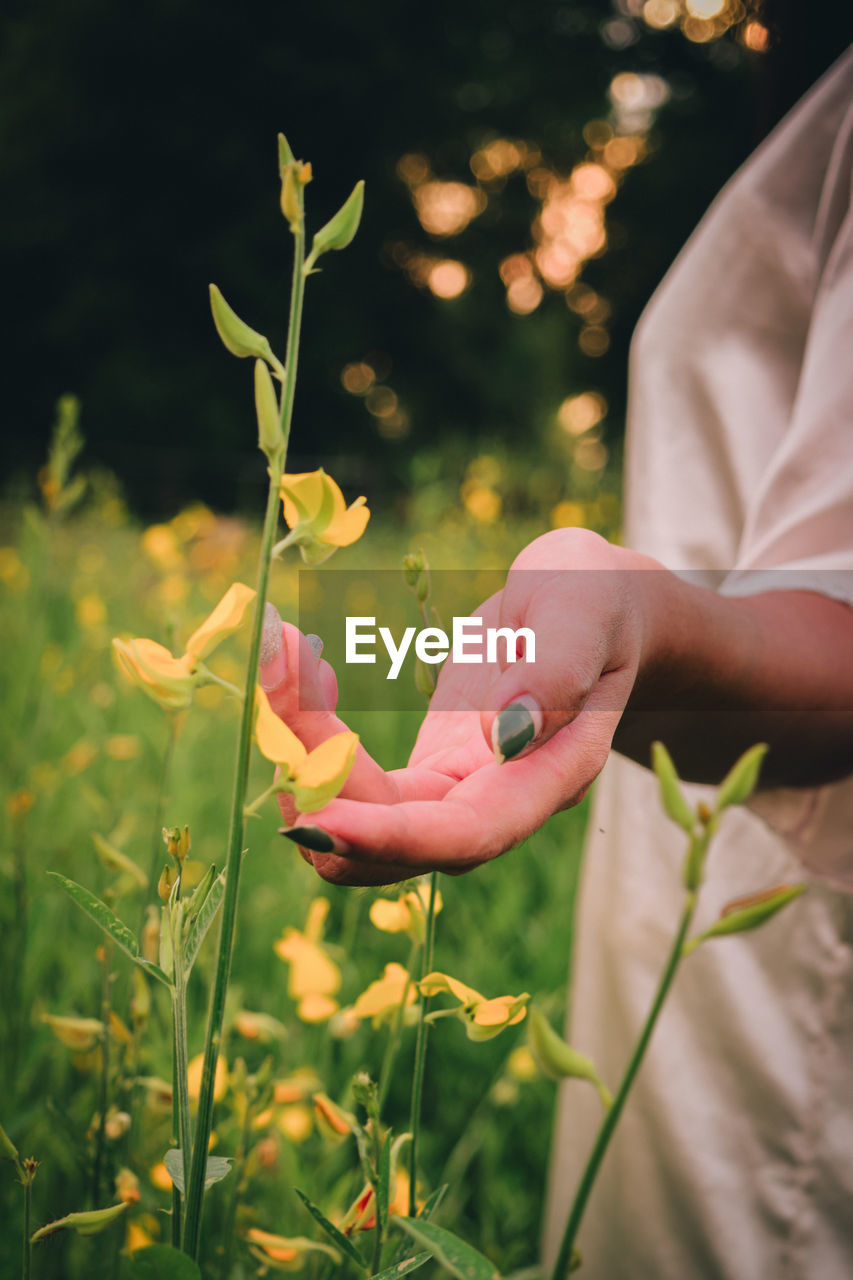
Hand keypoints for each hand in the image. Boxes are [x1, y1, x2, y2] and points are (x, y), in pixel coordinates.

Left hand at [264, 531, 652, 885]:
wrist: (590, 609)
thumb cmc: (594, 597)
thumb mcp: (583, 606)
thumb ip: (557, 667)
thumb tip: (506, 734)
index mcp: (546, 778)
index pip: (463, 836)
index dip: (386, 837)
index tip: (314, 815)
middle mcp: (493, 806)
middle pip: (386, 837)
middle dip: (314, 772)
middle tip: (276, 663)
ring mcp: (450, 796)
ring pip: (354, 819)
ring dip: (296, 755)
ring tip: (279, 653)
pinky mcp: (419, 776)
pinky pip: (348, 784)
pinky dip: (308, 734)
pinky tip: (300, 666)